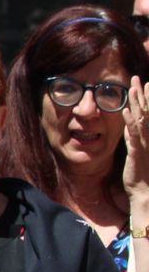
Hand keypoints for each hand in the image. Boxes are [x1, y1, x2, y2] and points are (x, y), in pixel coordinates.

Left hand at [123, 76, 148, 203]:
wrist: (146, 192)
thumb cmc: (143, 174)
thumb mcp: (137, 153)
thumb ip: (134, 139)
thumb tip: (129, 128)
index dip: (148, 99)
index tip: (146, 84)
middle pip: (146, 111)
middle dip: (141, 94)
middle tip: (138, 78)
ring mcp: (145, 143)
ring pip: (141, 119)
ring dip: (136, 103)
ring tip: (131, 88)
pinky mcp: (138, 152)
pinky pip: (134, 134)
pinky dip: (130, 122)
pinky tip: (125, 111)